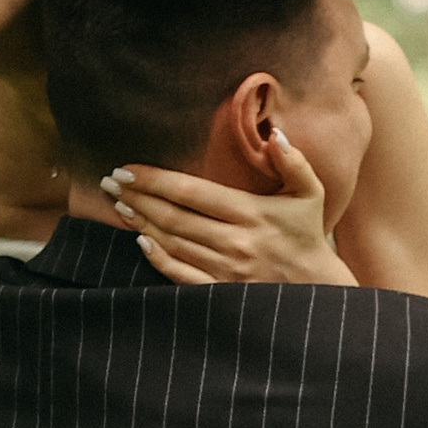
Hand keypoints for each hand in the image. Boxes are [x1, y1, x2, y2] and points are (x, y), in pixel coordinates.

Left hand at [99, 132, 350, 287]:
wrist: (317, 291)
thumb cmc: (307, 236)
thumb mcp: (310, 194)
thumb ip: (293, 162)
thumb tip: (274, 134)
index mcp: (251, 213)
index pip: (192, 192)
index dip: (155, 180)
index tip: (127, 169)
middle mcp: (234, 242)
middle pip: (173, 217)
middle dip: (137, 198)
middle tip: (110, 183)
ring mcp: (225, 270)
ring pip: (172, 244)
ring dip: (141, 224)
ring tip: (119, 205)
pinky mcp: (219, 293)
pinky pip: (180, 276)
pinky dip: (157, 259)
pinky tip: (139, 241)